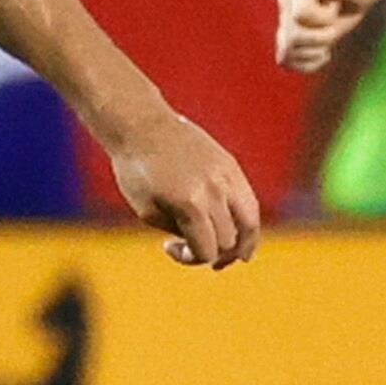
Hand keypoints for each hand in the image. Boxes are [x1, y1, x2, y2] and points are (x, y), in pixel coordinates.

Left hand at [107, 107, 260, 268]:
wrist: (141, 125)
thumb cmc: (136, 170)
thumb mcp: (147, 211)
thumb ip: (177, 230)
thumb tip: (201, 242)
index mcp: (189, 205)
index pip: (207, 250)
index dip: (190, 259)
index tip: (169, 246)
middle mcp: (213, 191)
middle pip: (228, 240)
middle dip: (212, 253)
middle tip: (192, 247)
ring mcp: (225, 176)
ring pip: (249, 222)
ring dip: (243, 244)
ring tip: (238, 256)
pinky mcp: (230, 164)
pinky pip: (249, 200)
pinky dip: (249, 221)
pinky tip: (245, 233)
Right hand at [276, 0, 367, 71]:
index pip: (300, 14)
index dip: (325, 17)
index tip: (336, 4)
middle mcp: (284, 8)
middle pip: (292, 37)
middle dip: (320, 38)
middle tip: (333, 30)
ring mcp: (283, 27)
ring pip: (286, 52)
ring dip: (315, 51)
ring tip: (327, 41)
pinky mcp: (287, 46)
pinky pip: (287, 64)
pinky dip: (310, 64)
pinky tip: (323, 52)